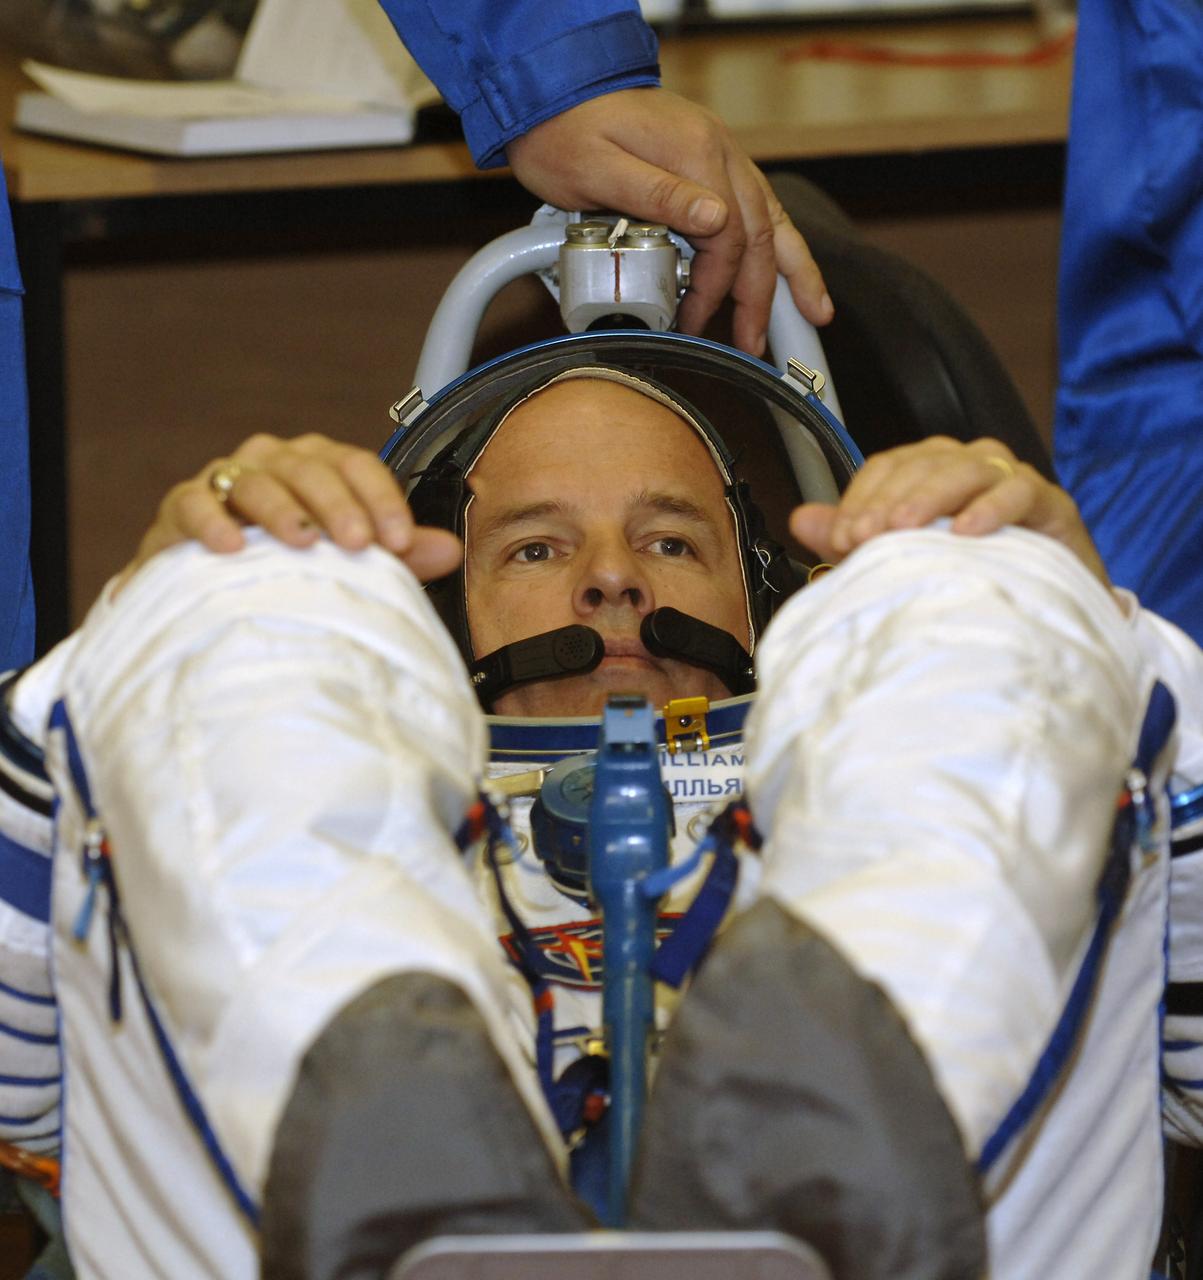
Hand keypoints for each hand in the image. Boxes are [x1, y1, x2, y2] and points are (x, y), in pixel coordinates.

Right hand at [118, 433, 461, 589]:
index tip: (402, 541)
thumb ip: (399, 554)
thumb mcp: (349, 560)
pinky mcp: (181, 506)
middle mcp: (275, 461)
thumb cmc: (291, 565)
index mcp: (320, 465)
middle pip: (311, 469)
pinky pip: (193, 502)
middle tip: (360, 545)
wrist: (211, 589)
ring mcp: (226, 479)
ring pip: (256, 481)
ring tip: (303, 544)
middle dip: (338, 506)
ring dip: (282, 511)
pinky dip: (211, 520)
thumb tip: (452, 551)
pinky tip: (231, 546)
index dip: (382, 499)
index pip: (358, 466)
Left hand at [504, 87, 832, 355]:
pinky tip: (785, 269)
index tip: (694, 321)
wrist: (554, 88)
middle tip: (757, 344)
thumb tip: (716, 220)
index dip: (715, 289)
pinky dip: (776, 244)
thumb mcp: (598, 168)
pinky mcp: (708, 162)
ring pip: (772, 219)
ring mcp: (718, 156)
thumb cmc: (565, 131)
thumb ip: (658, 194)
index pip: (728, 238)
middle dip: (765, 296)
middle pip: (762, 234)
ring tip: (812, 311)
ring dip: (791, 270)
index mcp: (697, 155)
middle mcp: (718, 152)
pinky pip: (757, 208)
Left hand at [789, 436, 1109, 585]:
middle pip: (923, 464)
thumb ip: (851, 538)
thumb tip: (801, 519)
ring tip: (905, 530)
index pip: (888, 467)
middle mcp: (969, 466)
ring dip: (930, 497)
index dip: (861, 497)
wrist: (1041, 615)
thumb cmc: (967, 580)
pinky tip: (966, 532)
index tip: (841, 537)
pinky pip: (1020, 490)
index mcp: (930, 473)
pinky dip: (991, 507)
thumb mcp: (899, 562)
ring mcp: (1011, 480)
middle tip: (865, 538)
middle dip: (888, 500)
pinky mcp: (1051, 504)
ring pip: (967, 468)